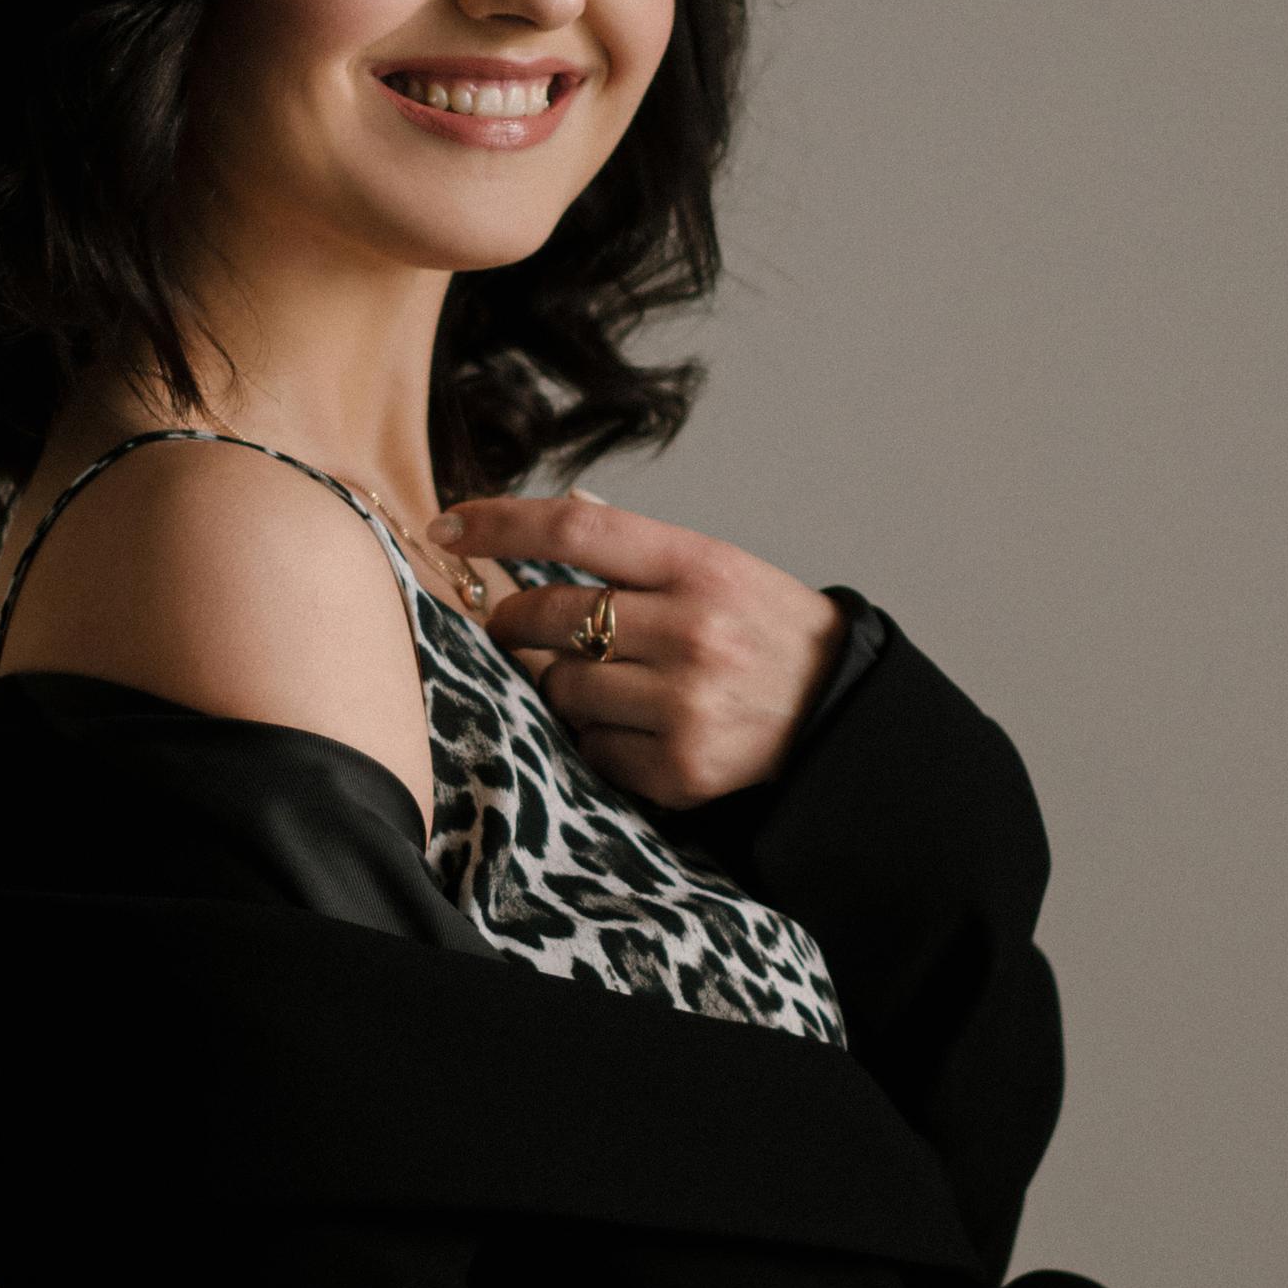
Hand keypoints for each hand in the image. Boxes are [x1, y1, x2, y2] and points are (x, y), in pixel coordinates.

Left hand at [429, 492, 850, 809]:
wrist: (839, 711)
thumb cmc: (765, 631)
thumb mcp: (719, 568)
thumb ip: (638, 551)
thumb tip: (550, 520)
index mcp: (699, 565)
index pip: (577, 528)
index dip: (499, 523)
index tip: (447, 522)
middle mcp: (692, 629)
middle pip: (548, 613)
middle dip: (514, 621)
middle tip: (517, 625)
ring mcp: (685, 703)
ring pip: (561, 688)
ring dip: (564, 686)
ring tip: (611, 683)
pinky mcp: (681, 767)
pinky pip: (592, 748)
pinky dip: (599, 739)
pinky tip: (640, 727)